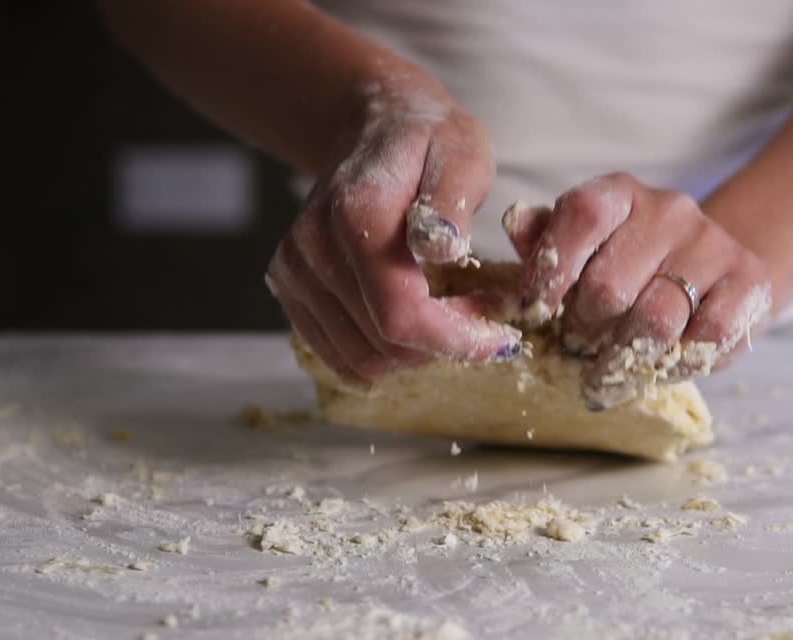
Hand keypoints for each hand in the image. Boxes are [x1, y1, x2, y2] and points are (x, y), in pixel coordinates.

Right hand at [266, 78, 520, 381]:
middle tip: (485, 316)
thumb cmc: (429, 142)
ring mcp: (295, 271)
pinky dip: (385, 353)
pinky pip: (339, 353)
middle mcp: (313, 247)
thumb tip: (443, 250)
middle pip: (382, 344)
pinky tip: (417, 322)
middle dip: (443, 344)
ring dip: (415, 353)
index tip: (502, 340)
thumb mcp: (463, 154)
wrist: (374, 128)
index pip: (400, 314)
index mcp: (358, 215)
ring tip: (453, 315)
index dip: (455, 341)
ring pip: (361, 357)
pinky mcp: (291, 288)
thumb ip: (452, 201)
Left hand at [505, 173, 772, 408]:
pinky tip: (658, 365)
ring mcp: (713, 244)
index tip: (536, 313)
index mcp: (620, 193)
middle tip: (576, 347)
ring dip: (622, 358)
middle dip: (582, 331)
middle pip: (609, 287)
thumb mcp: (580, 248)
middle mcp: (669, 210)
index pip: (583, 214)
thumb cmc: (626, 265)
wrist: (710, 272)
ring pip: (655, 320)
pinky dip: (674, 364)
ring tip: (608, 367)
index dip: (552, 270)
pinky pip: (705, 339)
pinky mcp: (749, 281)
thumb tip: (515, 222)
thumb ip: (545, 241)